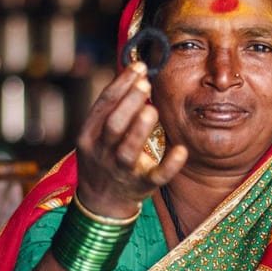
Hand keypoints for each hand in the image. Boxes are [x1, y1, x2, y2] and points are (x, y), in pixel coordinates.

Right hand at [74, 62, 186, 216]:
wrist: (101, 203)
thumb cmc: (103, 159)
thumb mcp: (96, 135)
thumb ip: (112, 110)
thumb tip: (136, 75)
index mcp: (89, 135)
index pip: (103, 106)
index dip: (120, 85)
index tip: (138, 67)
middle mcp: (102, 152)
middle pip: (113, 125)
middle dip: (128, 103)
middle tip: (145, 84)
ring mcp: (121, 170)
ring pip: (128, 149)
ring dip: (140, 128)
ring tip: (152, 108)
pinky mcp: (142, 186)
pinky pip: (157, 176)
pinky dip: (170, 164)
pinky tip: (181, 150)